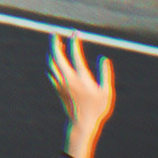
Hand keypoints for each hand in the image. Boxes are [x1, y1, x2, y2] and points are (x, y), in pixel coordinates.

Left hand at [47, 32, 116, 155]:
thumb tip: (103, 58)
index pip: (75, 54)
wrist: (80, 124)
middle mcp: (68, 78)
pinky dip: (51, 63)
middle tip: (55, 32)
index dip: (74, 41)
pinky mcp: (57, 89)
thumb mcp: (106, 92)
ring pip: (51, 63)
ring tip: (57, 44)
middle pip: (57, 56)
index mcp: (80, 77)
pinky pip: (51, 72)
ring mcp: (61, 84)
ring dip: (52, 52)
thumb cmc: (96, 109)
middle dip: (55, 42)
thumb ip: (105, 74)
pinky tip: (55, 61)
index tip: (75, 32)